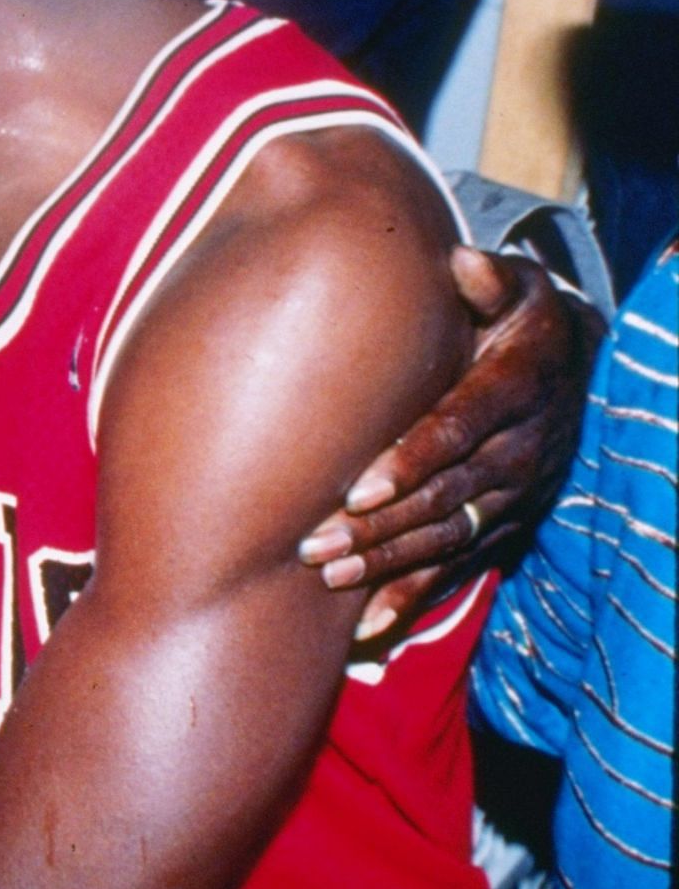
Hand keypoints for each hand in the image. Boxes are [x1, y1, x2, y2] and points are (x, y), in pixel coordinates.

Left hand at [298, 247, 598, 636]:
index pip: (458, 430)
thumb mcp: (520, 289)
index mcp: (517, 390)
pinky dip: (413, 597)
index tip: (359, 488)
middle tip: (314, 544)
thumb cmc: (519, 319)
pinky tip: (366, 626)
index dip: (411, 462)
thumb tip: (462, 262)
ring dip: (387, 562)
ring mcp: (516, 495)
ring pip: (447, 538)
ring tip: (327, 577)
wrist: (575, 368)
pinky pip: (459, 568)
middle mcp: (522, 450)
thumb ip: (490, 280)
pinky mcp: (507, 526)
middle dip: (379, 525)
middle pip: (444, 496)